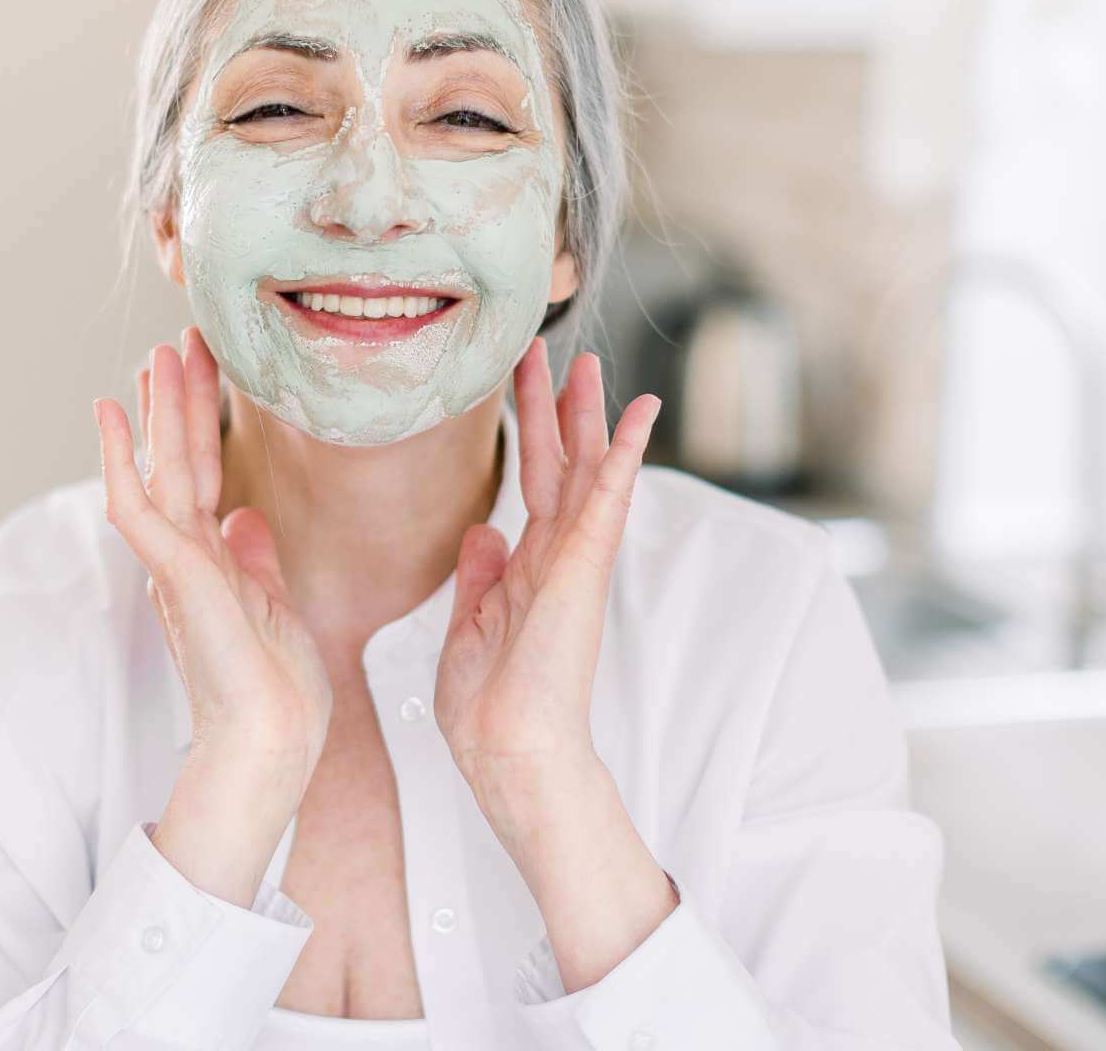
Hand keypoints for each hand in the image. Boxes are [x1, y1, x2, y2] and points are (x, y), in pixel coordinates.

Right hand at [94, 329, 332, 796]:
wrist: (273, 747)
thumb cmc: (278, 693)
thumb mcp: (274, 607)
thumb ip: (254, 561)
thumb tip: (247, 519)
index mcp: (210, 563)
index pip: (205, 475)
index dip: (202, 421)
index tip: (203, 370)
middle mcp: (186, 557)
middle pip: (180, 460)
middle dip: (179, 399)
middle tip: (177, 339)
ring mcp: (176, 564)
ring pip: (160, 469)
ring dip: (155, 410)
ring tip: (153, 353)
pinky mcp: (174, 575)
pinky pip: (136, 505)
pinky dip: (118, 456)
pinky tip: (107, 412)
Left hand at [433, 340, 660, 801]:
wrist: (507, 753)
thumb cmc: (488, 707)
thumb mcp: (468, 626)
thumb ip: (480, 575)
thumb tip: (484, 530)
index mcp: (527, 568)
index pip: (532, 484)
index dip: (527, 432)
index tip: (522, 386)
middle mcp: (556, 558)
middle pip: (561, 465)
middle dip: (555, 408)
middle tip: (551, 352)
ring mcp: (574, 562)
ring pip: (587, 471)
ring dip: (590, 417)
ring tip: (591, 365)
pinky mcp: (584, 571)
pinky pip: (607, 502)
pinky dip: (623, 457)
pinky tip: (637, 416)